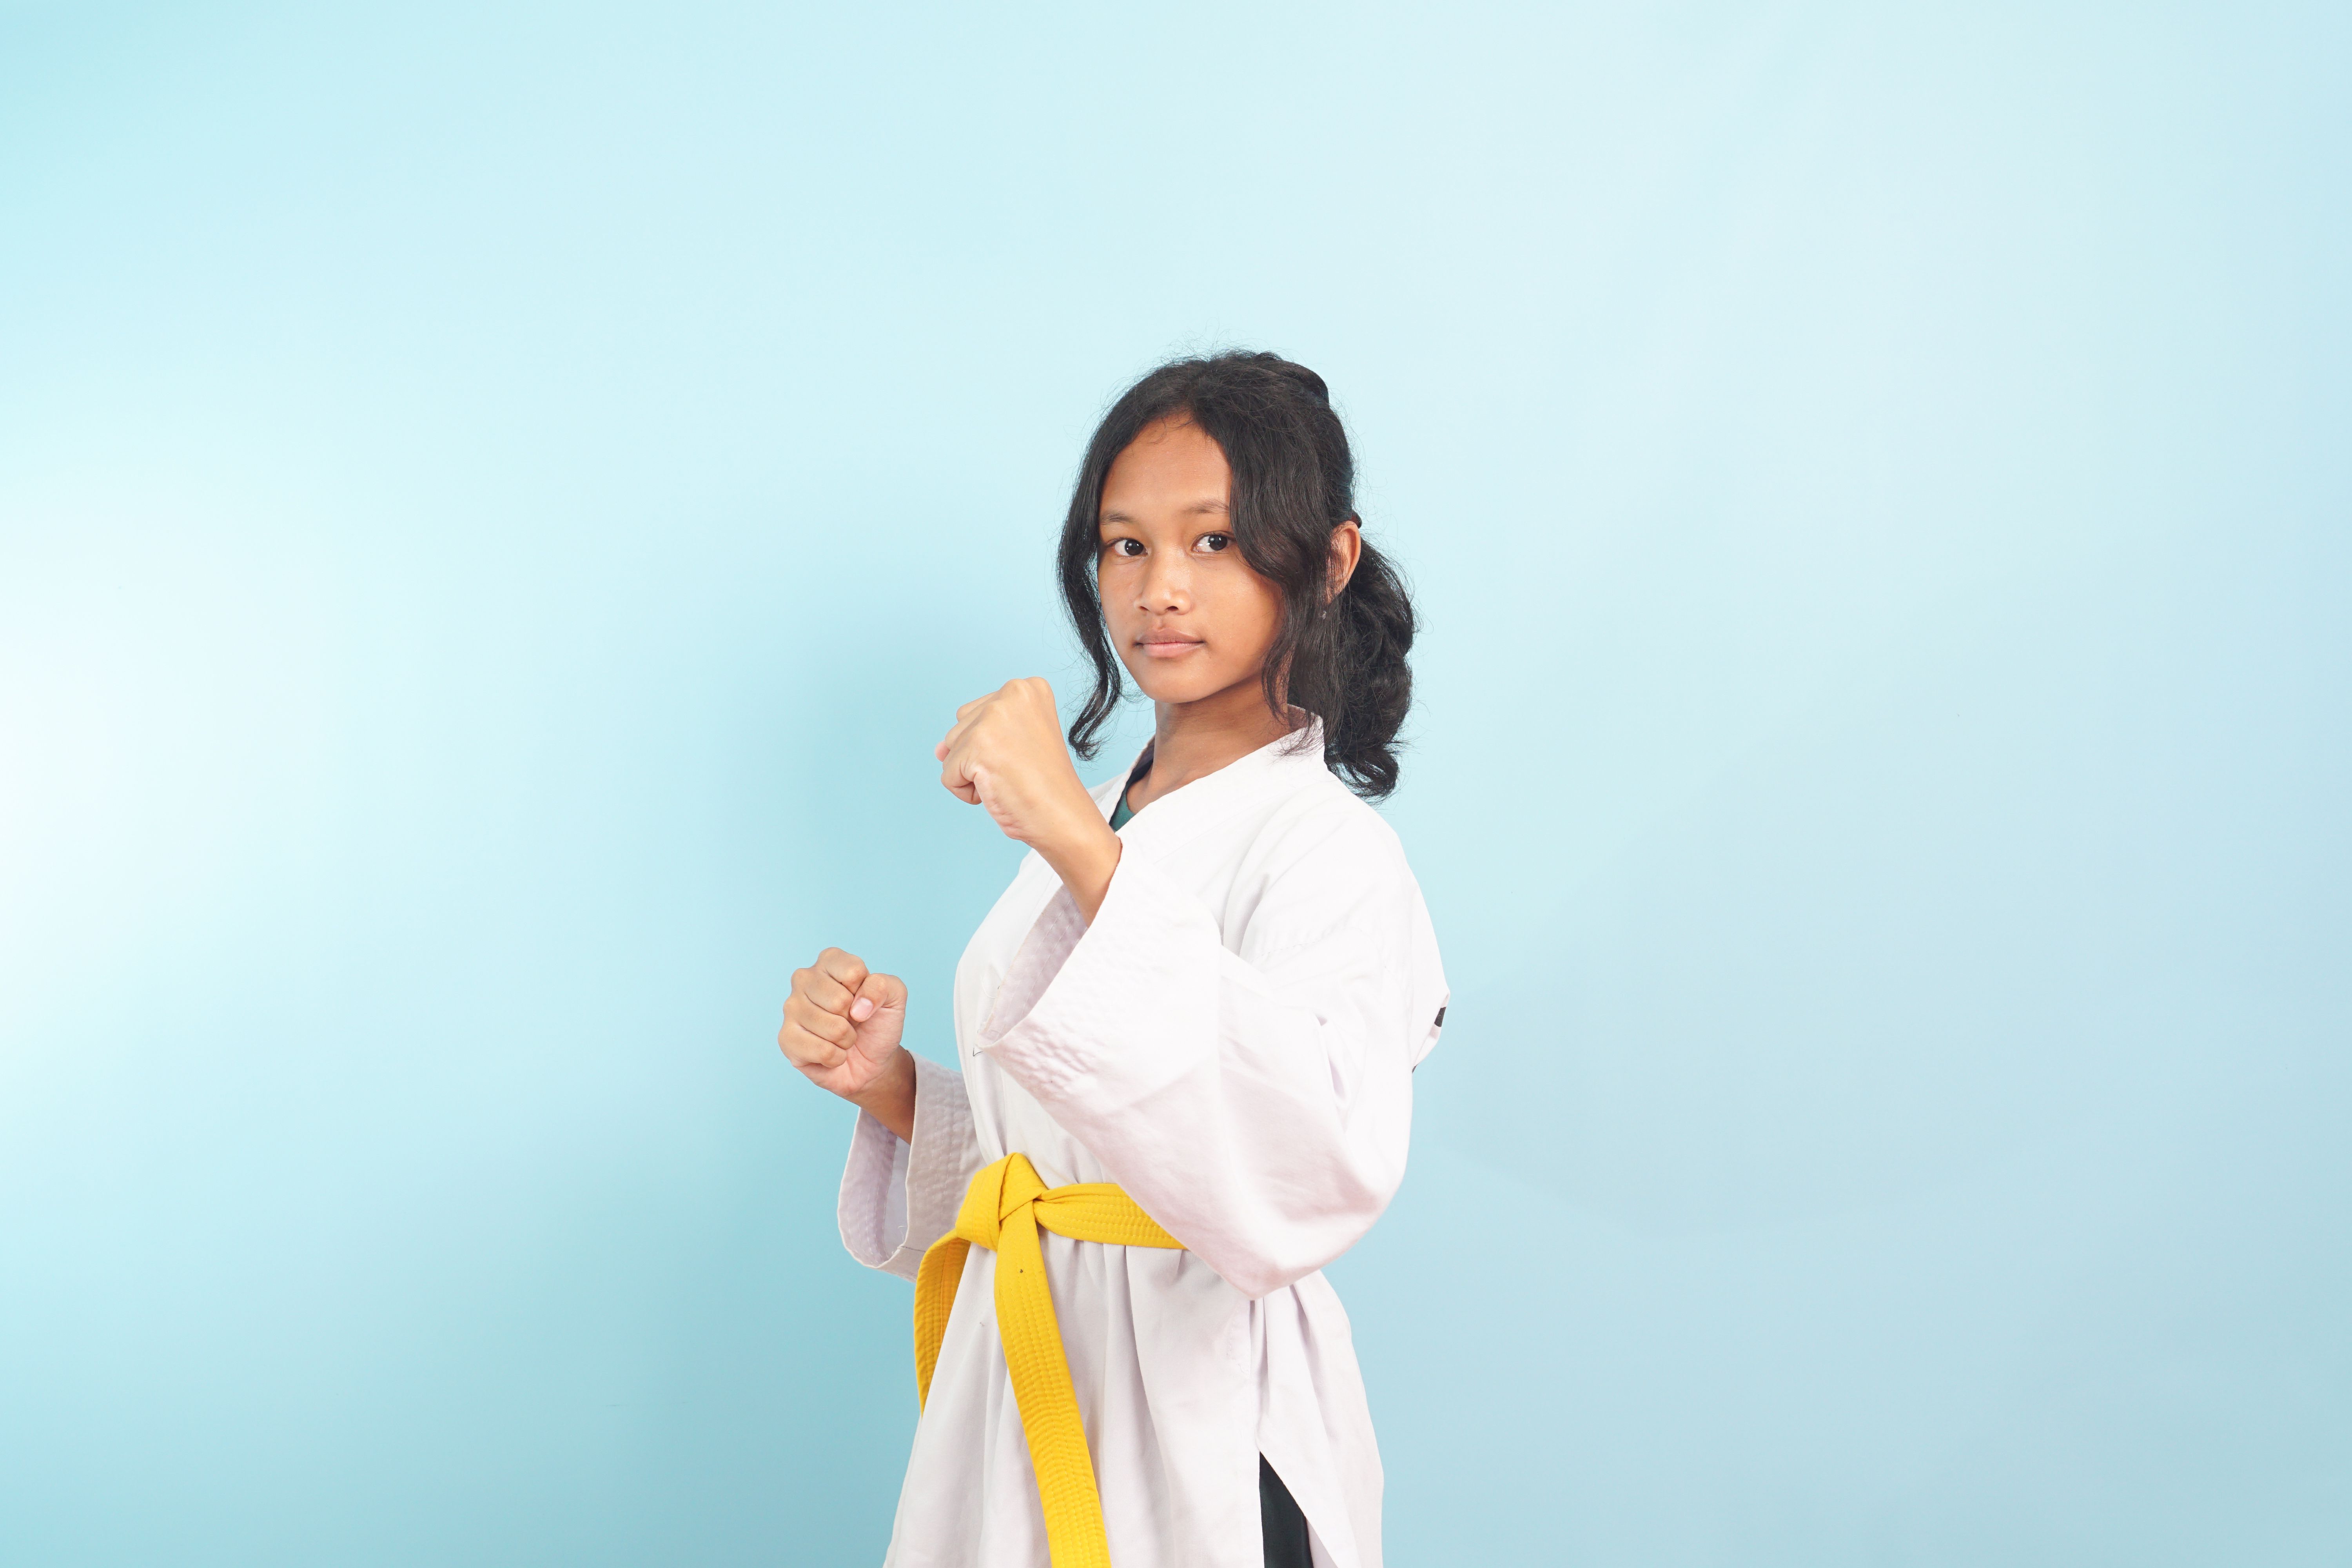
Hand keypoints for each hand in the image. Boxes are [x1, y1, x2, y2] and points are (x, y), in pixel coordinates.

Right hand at [779, 948, 913, 1136]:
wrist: (871, 1061)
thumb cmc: (877, 1023)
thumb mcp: (894, 997)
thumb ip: (883, 987)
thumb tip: (858, 1008)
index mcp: (829, 961)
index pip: (852, 971)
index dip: (867, 992)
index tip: (863, 999)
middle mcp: (804, 979)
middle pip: (839, 1000)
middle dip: (854, 1018)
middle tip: (852, 1021)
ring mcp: (791, 1008)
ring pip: (832, 1027)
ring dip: (846, 1039)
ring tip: (842, 1036)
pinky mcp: (786, 1038)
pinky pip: (822, 1051)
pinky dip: (836, 1057)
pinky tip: (831, 1052)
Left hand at [935, 678, 1122, 919]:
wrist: (1061, 815)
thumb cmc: (1044, 784)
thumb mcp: (1013, 743)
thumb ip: (973, 733)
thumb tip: (938, 750)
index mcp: (1027, 688)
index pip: (978, 713)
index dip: (994, 744)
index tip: (1024, 755)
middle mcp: (1012, 692)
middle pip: (962, 727)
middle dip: (979, 756)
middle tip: (1018, 769)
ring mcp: (994, 717)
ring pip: (951, 750)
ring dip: (973, 773)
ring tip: (1008, 779)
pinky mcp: (978, 745)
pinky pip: (948, 775)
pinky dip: (967, 792)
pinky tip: (998, 790)